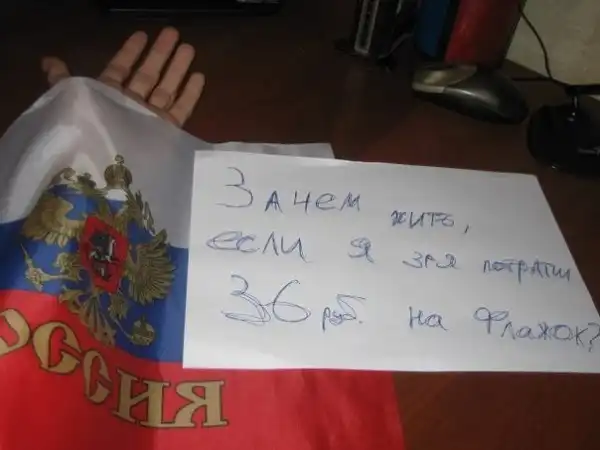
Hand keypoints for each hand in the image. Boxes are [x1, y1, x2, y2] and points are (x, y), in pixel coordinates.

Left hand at [41, 27, 204, 127]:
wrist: (104, 177)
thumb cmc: (85, 134)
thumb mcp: (68, 102)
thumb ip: (62, 81)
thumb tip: (49, 60)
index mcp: (105, 97)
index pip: (120, 69)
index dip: (130, 52)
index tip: (142, 34)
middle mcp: (129, 107)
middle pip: (148, 75)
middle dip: (160, 54)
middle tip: (173, 33)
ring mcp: (149, 120)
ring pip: (166, 89)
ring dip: (177, 69)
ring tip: (189, 48)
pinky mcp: (166, 133)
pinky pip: (180, 111)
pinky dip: (189, 95)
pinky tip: (198, 77)